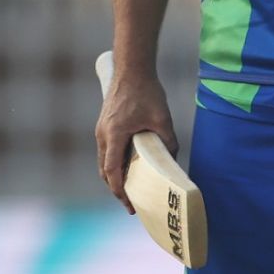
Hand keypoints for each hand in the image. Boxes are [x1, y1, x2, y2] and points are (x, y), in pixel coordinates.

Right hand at [96, 68, 177, 211]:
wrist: (132, 69)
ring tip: (131, 190)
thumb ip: (168, 142)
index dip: (119, 191)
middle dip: (117, 189)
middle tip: (131, 203)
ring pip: (104, 161)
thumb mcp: (162, 119)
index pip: (112, 171)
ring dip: (115, 177)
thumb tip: (172, 161)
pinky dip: (114, 163)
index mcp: (114, 135)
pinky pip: (107, 150)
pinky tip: (128, 167)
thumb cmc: (146, 92)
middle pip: (104, 171)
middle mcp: (103, 135)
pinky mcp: (105, 125)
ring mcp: (102, 130)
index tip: (129, 205)